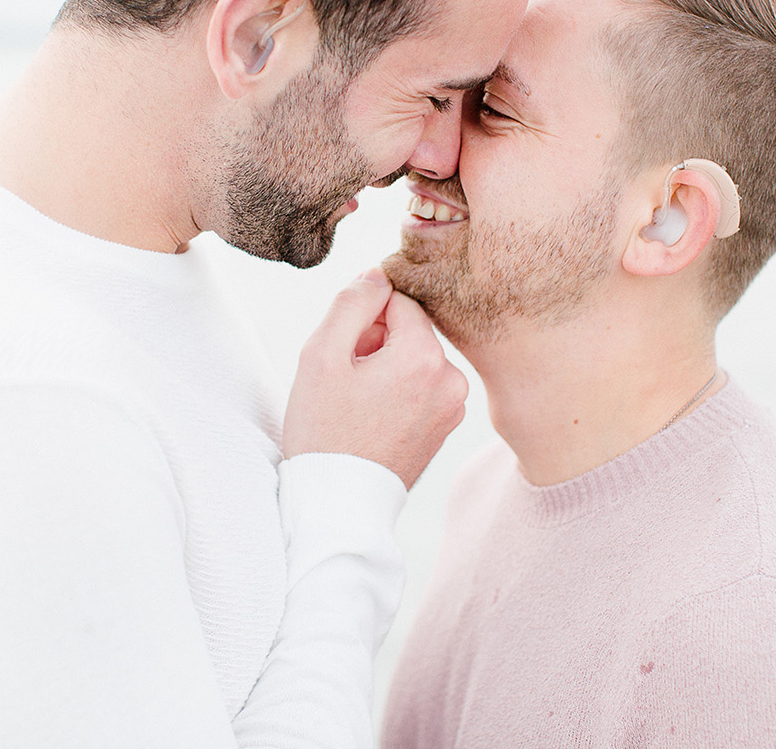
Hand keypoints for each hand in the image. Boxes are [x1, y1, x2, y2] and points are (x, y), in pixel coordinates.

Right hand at [283, 268, 467, 489]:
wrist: (338, 502)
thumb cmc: (324, 431)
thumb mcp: (321, 355)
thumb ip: (352, 302)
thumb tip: (378, 274)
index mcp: (425, 357)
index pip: (398, 301)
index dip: (364, 318)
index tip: (345, 350)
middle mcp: (452, 380)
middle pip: (409, 331)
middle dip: (376, 343)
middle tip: (347, 381)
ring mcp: (454, 407)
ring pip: (414, 359)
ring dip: (386, 368)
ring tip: (359, 403)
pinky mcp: (447, 426)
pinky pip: (421, 387)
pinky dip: (397, 392)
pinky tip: (373, 418)